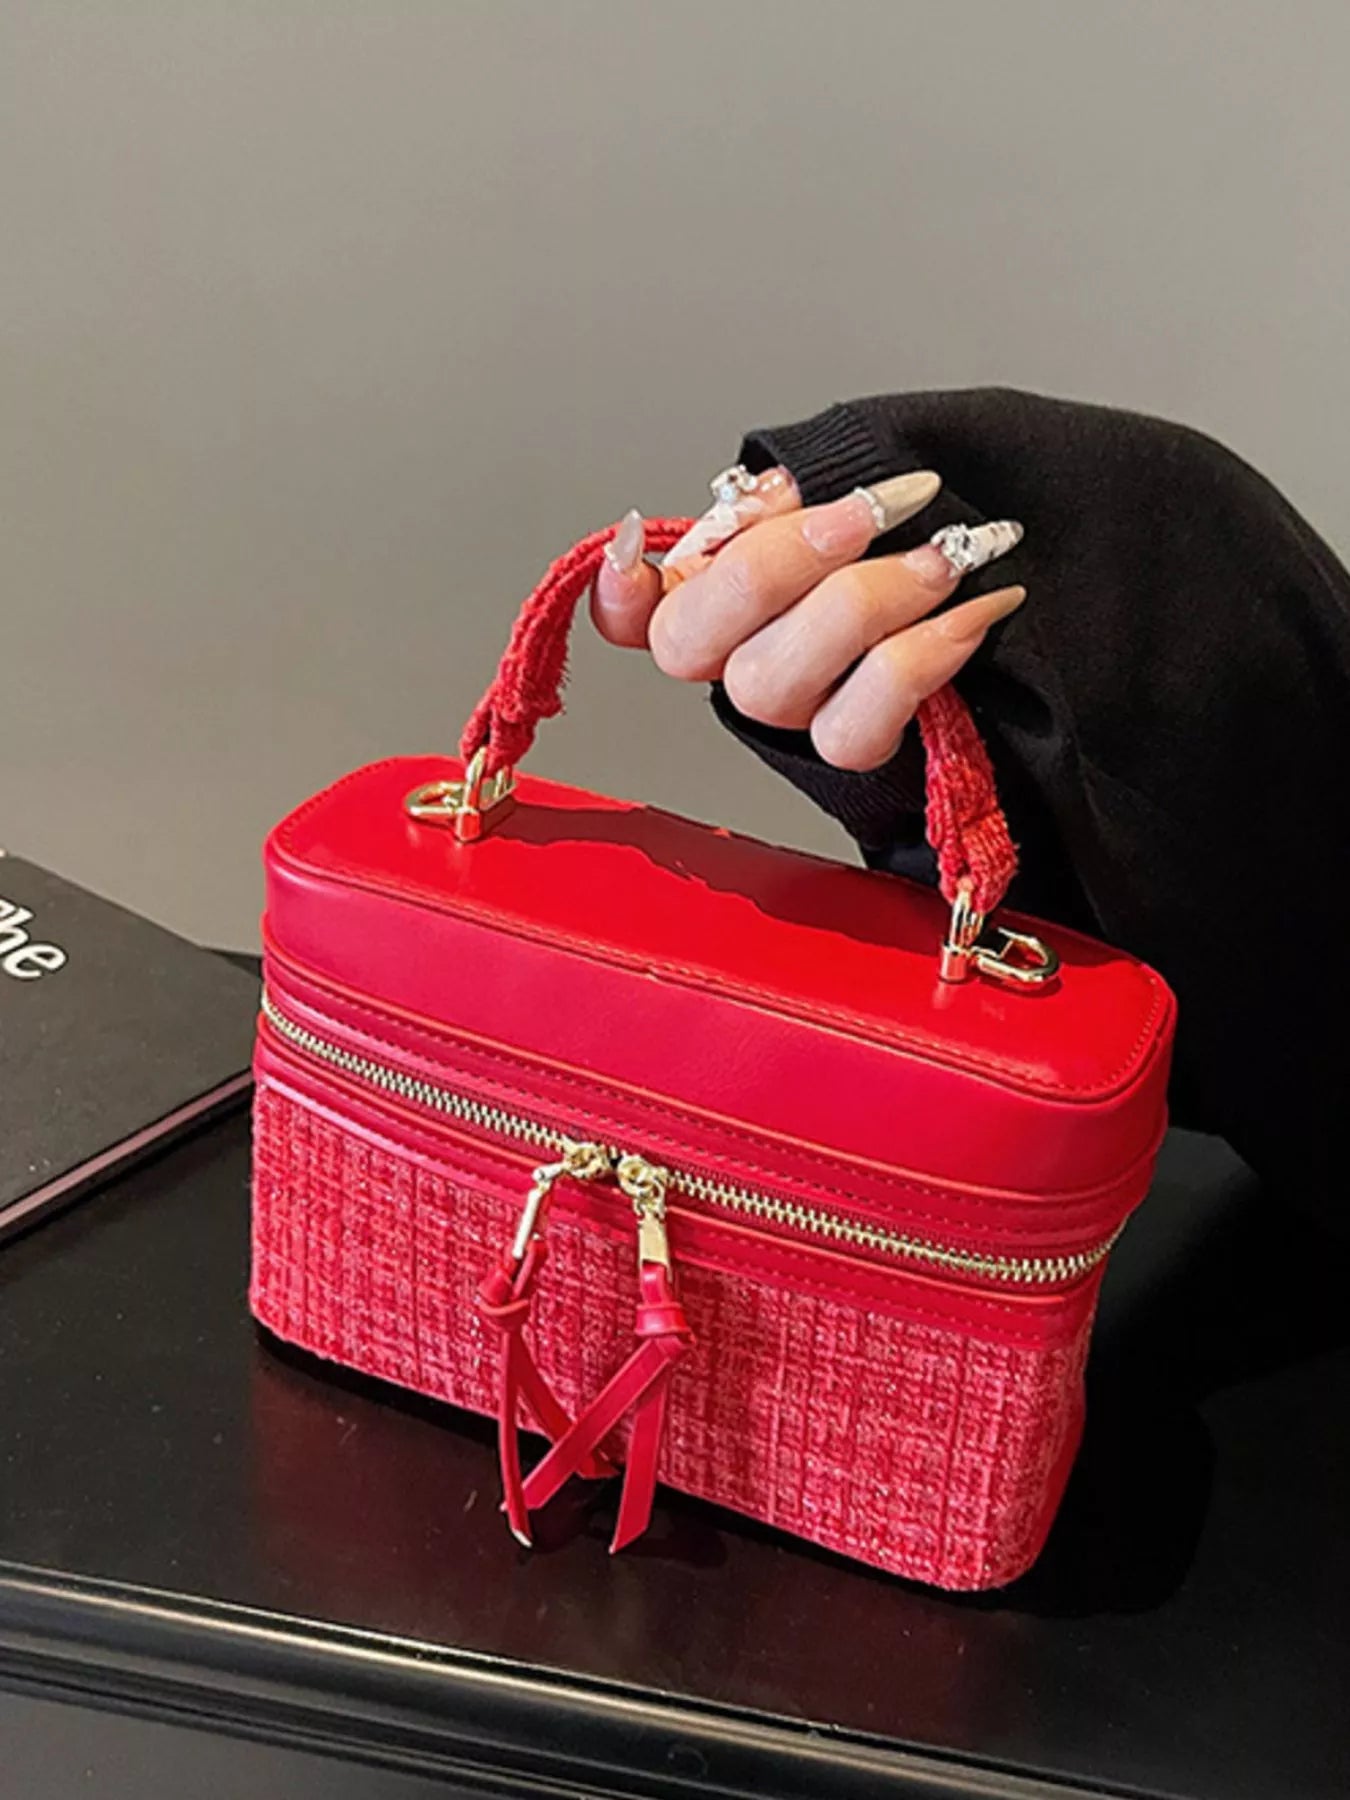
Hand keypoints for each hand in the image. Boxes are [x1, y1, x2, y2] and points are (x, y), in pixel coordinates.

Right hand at [590, 467, 1024, 771]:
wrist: (998, 601)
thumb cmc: (911, 538)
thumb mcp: (847, 490)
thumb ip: (795, 492)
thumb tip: (778, 493)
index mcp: (714, 594)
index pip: (629, 611)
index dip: (617, 589)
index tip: (634, 543)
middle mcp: (733, 660)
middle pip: (692, 637)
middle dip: (782, 560)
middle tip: (872, 510)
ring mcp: (787, 710)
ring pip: (771, 679)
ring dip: (870, 601)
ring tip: (947, 553)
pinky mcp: (849, 748)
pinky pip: (855, 726)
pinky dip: (923, 658)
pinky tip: (975, 609)